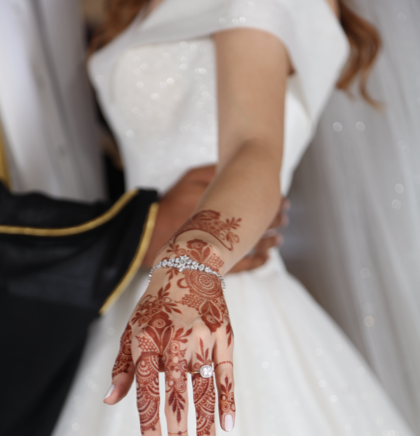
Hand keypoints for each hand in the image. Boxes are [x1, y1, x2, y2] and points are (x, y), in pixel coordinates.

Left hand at [105, 238, 234, 435]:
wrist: (189, 267)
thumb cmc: (155, 306)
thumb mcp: (132, 331)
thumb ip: (123, 367)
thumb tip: (110, 400)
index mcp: (147, 343)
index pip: (146, 391)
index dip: (150, 423)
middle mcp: (174, 343)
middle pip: (176, 396)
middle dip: (178, 434)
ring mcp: (202, 340)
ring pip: (204, 391)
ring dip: (205, 425)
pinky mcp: (224, 337)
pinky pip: (228, 374)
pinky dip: (228, 401)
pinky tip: (228, 426)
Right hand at [142, 165, 288, 271]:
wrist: (150, 233)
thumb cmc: (170, 204)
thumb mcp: (191, 179)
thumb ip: (216, 174)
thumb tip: (237, 169)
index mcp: (226, 205)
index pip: (259, 204)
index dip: (274, 203)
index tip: (284, 201)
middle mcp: (228, 228)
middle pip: (261, 224)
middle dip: (275, 221)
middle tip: (284, 217)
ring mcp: (224, 247)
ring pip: (256, 246)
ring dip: (270, 241)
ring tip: (279, 238)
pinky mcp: (217, 263)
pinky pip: (244, 266)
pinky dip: (257, 262)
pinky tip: (266, 258)